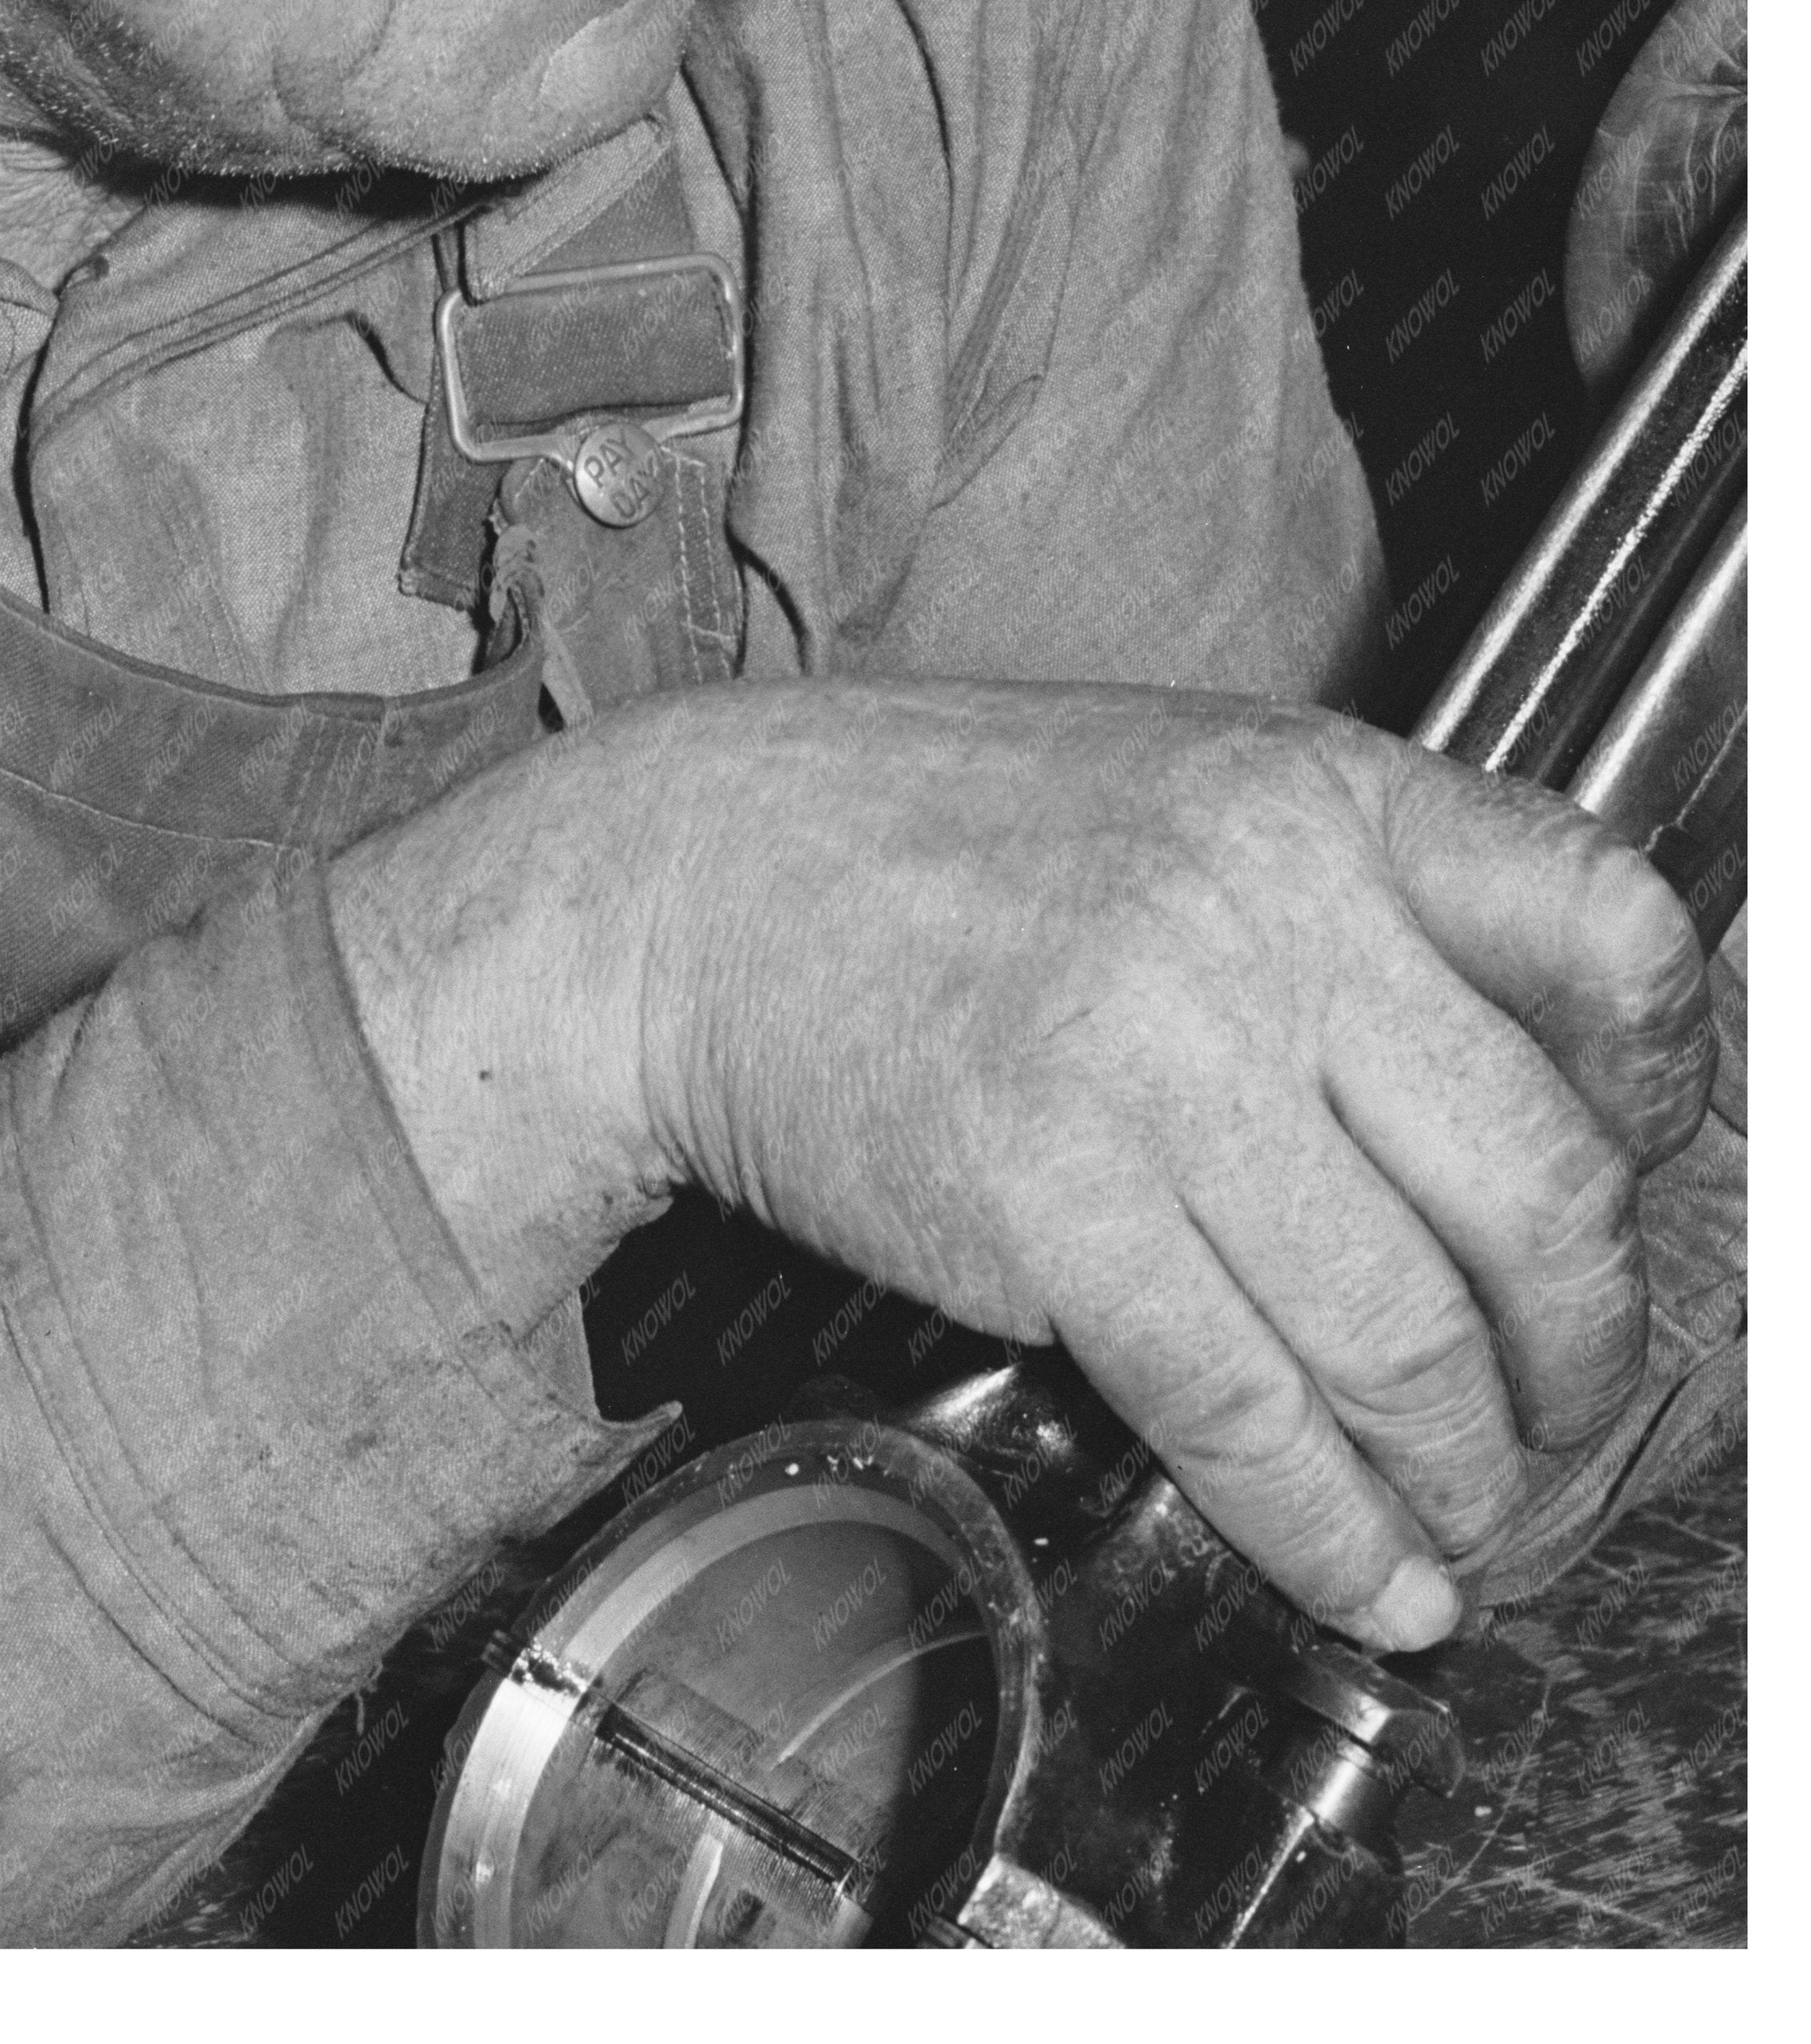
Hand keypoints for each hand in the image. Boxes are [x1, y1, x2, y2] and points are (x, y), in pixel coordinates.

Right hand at [332, 681, 1711, 1652]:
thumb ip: (1359, 910)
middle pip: (1540, 1191)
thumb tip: (1550, 1108)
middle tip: (1574, 1426)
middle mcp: (1259, 910)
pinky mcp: (1044, 1191)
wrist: (690, 879)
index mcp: (1318, 793)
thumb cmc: (936, 843)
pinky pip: (1248, 1414)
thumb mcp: (1186, 796)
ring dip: (1469, 1479)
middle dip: (1587, 1363)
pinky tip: (1362, 1566)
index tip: (1649, 1180)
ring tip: (1470, 1524)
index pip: (1608, 932)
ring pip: (1407, 1336)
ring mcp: (1149, 1049)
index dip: (1668, 1089)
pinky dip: (1331, 1531)